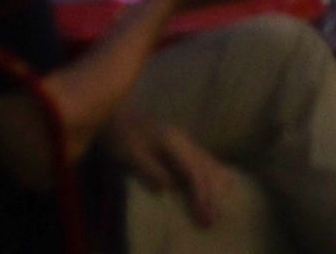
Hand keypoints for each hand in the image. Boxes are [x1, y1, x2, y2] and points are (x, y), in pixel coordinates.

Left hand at [109, 114, 241, 225]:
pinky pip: (203, 161)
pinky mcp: (181, 145)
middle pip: (205, 169)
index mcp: (173, 143)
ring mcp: (184, 141)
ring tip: (218, 210)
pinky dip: (212, 176)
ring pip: (207, 164)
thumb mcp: (130, 154)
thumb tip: (167, 187)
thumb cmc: (121, 136)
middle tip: (213, 221)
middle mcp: (184, 141)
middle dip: (211, 196)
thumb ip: (148, 169)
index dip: (201, 195)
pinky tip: (219, 185)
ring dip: (215, 186)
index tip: (205, 217)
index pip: (194, 172)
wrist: (116, 114)